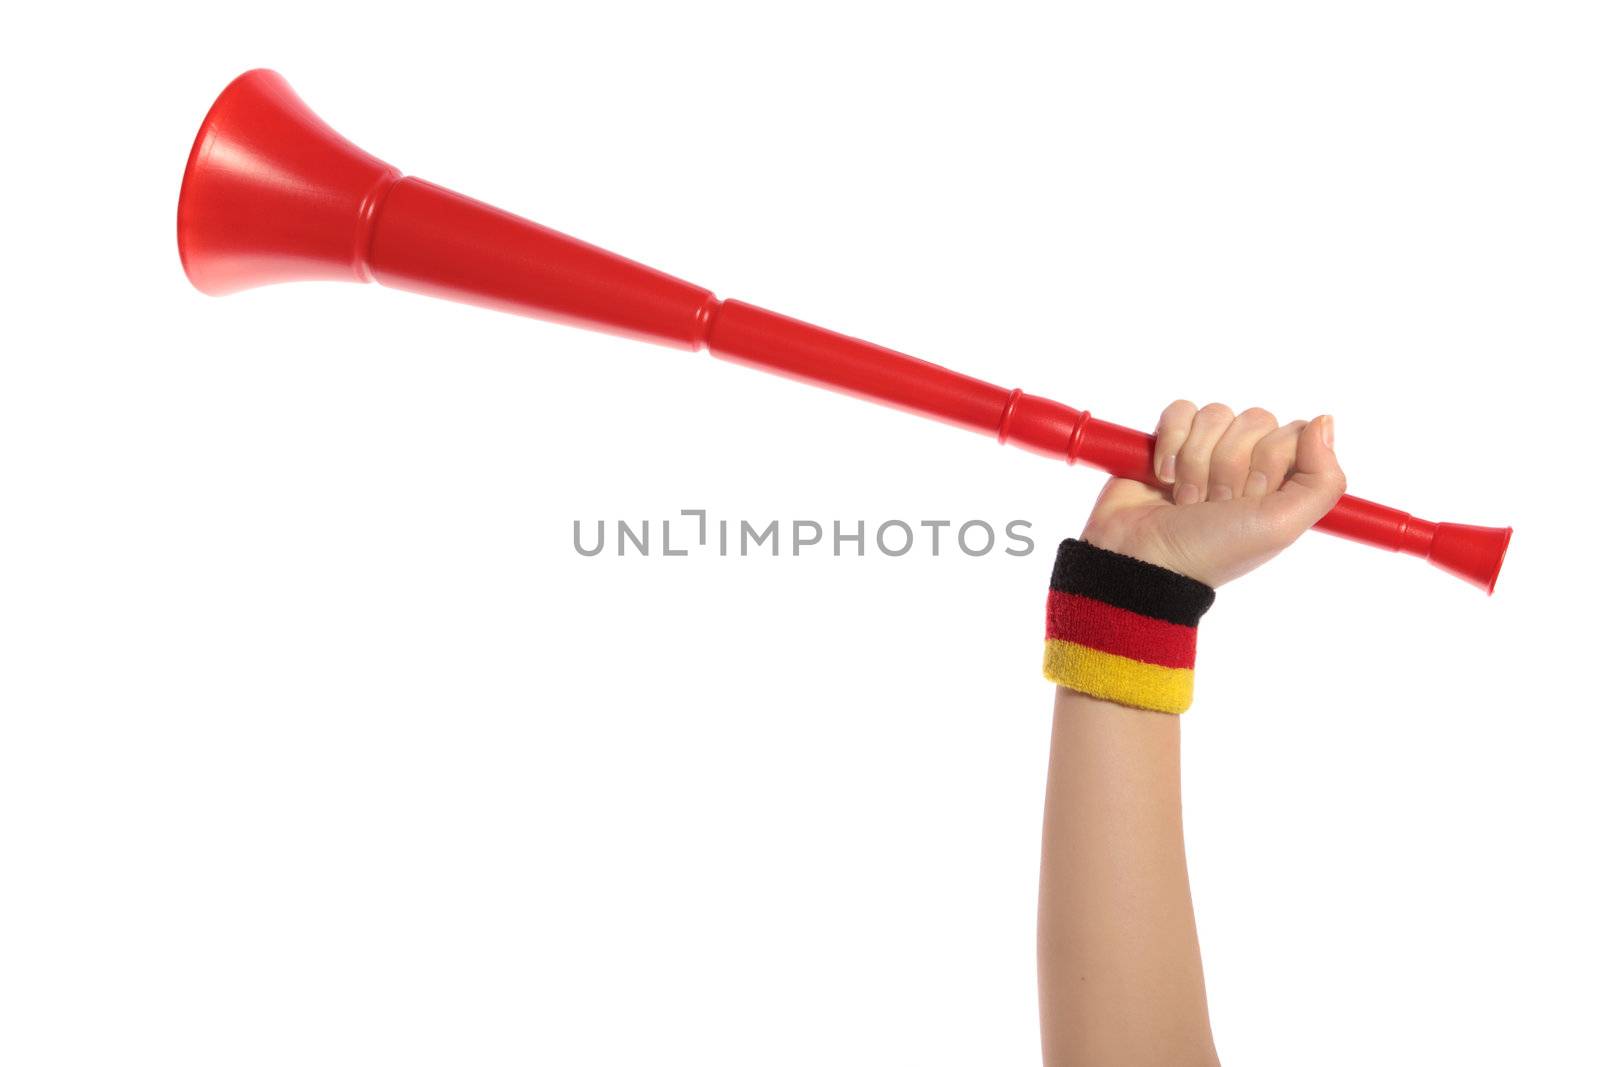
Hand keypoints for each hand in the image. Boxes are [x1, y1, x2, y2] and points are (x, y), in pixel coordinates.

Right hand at [1081, 401, 1346, 587]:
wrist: (1143, 557)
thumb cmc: (1211, 550)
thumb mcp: (1282, 525)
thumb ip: (1323, 479)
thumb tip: (1323, 420)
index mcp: (1279, 482)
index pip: (1294, 433)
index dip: (1269, 462)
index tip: (1249, 499)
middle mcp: (1246, 463)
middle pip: (1256, 420)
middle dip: (1229, 465)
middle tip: (1213, 503)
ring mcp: (1206, 451)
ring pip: (1216, 414)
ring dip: (1196, 460)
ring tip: (1184, 497)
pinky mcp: (1167, 441)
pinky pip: (1180, 411)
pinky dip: (1170, 442)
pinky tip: (1163, 477)